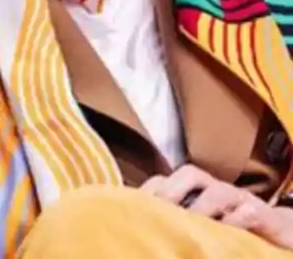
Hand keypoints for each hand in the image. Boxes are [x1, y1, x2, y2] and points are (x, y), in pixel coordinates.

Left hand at [141, 164, 292, 248]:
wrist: (279, 235)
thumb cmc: (230, 232)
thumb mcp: (199, 228)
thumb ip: (174, 225)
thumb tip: (142, 234)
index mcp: (193, 193)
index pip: (164, 181)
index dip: (149, 190)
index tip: (131, 207)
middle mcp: (214, 190)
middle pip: (190, 174)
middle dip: (172, 189)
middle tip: (159, 210)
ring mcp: (239, 200)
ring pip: (219, 190)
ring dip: (203, 206)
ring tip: (192, 224)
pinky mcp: (263, 215)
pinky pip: (249, 211)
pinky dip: (236, 220)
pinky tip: (225, 235)